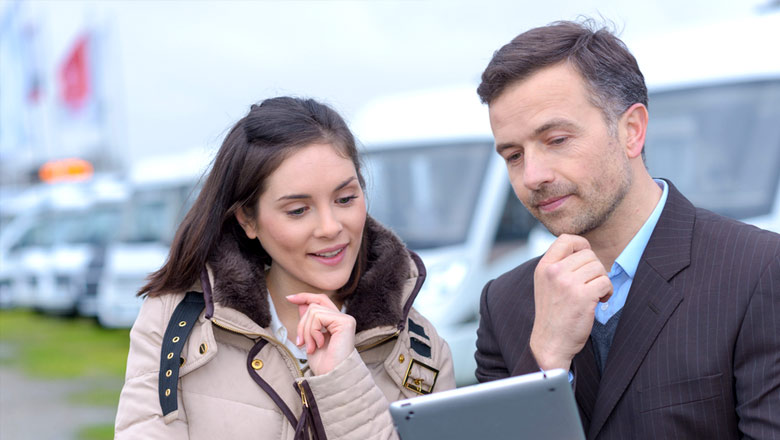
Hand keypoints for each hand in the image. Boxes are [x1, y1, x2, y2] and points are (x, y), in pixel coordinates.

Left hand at [286, 293, 356, 375]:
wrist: (331, 377)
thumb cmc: (323, 364)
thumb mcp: (310, 339)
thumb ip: (308, 321)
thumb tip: (301, 304)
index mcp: (335, 321)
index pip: (320, 300)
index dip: (305, 297)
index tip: (289, 298)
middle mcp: (342, 318)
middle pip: (314, 305)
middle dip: (302, 323)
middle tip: (301, 342)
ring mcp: (345, 319)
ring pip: (313, 311)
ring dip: (306, 331)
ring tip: (311, 347)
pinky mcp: (345, 322)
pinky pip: (318, 317)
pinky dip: (312, 331)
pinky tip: (318, 344)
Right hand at [529, 234, 611, 371]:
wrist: (550, 342)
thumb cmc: (553, 314)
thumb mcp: (546, 283)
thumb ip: (559, 266)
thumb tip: (583, 249)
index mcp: (544, 267)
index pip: (566, 239)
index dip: (582, 245)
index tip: (585, 260)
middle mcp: (554, 272)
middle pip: (588, 254)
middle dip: (595, 269)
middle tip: (590, 284)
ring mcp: (567, 283)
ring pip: (599, 267)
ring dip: (602, 281)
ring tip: (594, 294)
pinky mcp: (582, 296)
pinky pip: (605, 282)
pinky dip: (607, 292)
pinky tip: (599, 301)